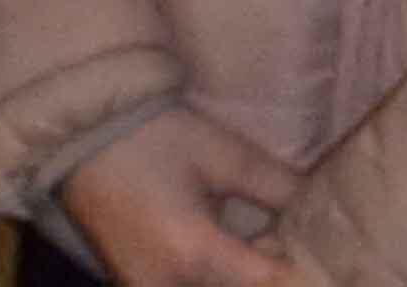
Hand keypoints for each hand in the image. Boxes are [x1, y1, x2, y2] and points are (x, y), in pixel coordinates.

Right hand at [61, 108, 299, 286]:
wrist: (81, 135)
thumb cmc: (154, 136)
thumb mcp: (222, 155)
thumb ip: (276, 186)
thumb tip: (319, 206)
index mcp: (195, 254)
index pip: (266, 284)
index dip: (300, 275)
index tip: (325, 261)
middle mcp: (167, 286)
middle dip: (267, 274)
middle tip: (287, 246)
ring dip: (238, 277)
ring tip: (262, 249)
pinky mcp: (133, 286)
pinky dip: (211, 279)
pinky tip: (231, 256)